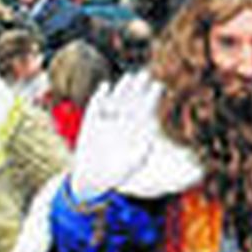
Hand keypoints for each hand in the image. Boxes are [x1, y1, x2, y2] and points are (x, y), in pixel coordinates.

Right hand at [69, 70, 161, 199]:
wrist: (92, 178)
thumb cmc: (116, 174)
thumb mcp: (131, 166)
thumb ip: (140, 155)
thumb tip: (149, 143)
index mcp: (136, 130)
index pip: (146, 109)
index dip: (152, 97)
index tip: (159, 86)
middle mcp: (123, 122)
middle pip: (133, 100)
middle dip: (139, 87)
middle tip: (146, 73)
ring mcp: (107, 120)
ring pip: (117, 99)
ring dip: (122, 88)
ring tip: (129, 76)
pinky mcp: (91, 122)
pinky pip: (96, 106)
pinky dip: (100, 96)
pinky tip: (105, 86)